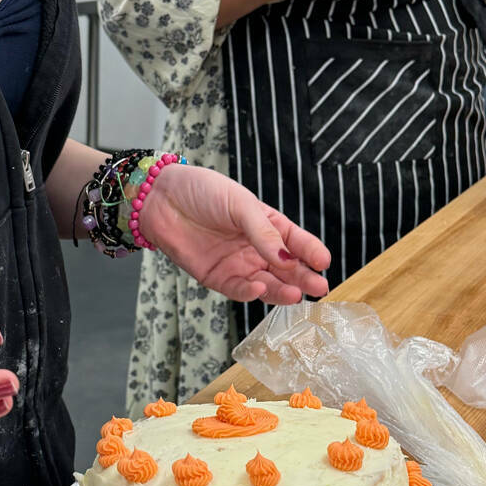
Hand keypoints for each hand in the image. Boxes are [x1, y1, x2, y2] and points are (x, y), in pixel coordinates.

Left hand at [135, 164, 329, 304]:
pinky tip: (259, 288)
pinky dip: (249, 292)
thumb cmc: (202, 191)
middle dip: (303, 277)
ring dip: (281, 290)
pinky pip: (238, 289)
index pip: (295, 241)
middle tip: (319, 287)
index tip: (324, 261)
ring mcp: (238, 264)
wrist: (161, 199)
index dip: (311, 251)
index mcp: (267, 224)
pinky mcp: (217, 277)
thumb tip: (285, 256)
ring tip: (295, 294)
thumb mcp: (239, 204)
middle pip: (286, 267)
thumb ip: (262, 231)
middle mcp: (256, 248)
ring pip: (266, 283)